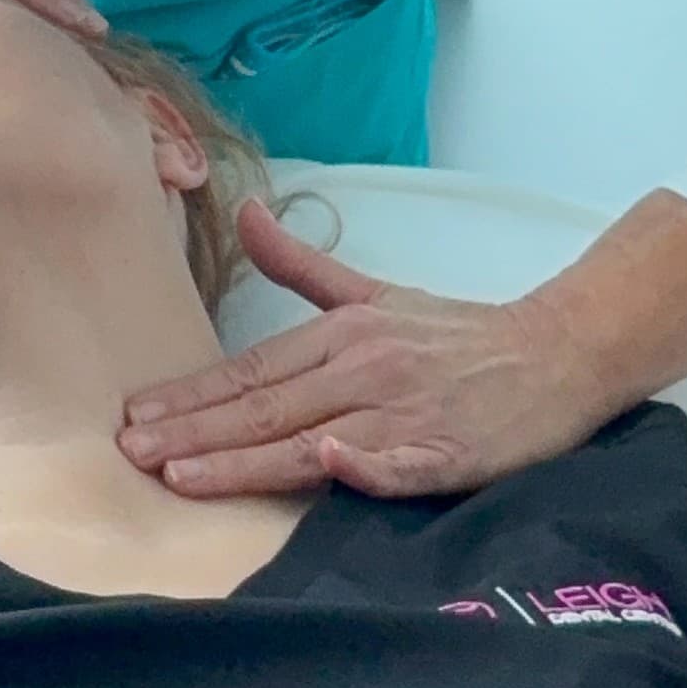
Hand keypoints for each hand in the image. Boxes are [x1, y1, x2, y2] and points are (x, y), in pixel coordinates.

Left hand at [117, 199, 616, 497]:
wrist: (556, 351)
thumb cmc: (457, 332)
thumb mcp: (373, 290)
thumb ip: (302, 264)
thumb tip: (244, 212)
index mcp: (343, 335)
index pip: (251, 371)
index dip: (190, 395)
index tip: (133, 414)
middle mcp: (365, 370)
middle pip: (266, 407)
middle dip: (193, 432)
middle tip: (130, 452)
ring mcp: (404, 412)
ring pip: (310, 440)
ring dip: (245, 458)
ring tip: (183, 476)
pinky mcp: (448, 451)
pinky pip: (399, 462)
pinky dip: (364, 463)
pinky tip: (329, 463)